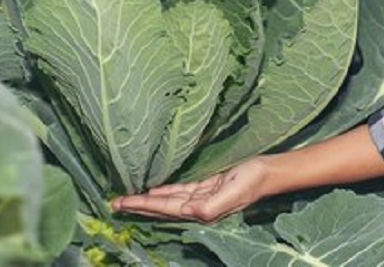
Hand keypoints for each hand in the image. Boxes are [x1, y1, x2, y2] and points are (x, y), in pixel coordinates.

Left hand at [111, 157, 272, 222]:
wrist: (269, 172)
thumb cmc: (252, 181)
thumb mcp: (233, 193)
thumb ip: (211, 206)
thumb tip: (191, 212)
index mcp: (201, 211)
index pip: (164, 209)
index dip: (143, 206)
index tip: (122, 203)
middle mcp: (198, 207)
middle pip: (161, 208)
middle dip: (138, 206)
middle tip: (114, 203)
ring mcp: (202, 197)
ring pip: (168, 200)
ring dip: (148, 200)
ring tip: (129, 198)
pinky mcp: (207, 187)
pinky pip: (180, 191)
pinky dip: (165, 191)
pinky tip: (154, 190)